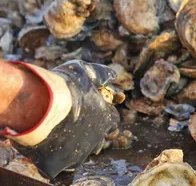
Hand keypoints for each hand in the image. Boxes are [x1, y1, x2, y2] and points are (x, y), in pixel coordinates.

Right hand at [7, 60, 118, 177]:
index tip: (93, 109)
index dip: (103, 115)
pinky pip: (60, 167)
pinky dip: (55, 159)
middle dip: (90, 134)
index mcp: (106, 119)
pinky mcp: (59, 166)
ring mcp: (79, 154)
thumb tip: (113, 75)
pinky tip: (48, 148)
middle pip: (98, 140)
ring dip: (73, 147)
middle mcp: (97, 138)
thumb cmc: (64, 87)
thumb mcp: (85, 73)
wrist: (39, 106)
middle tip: (75, 124)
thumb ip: (100, 75)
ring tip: (60, 136)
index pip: (112, 120)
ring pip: (80, 155)